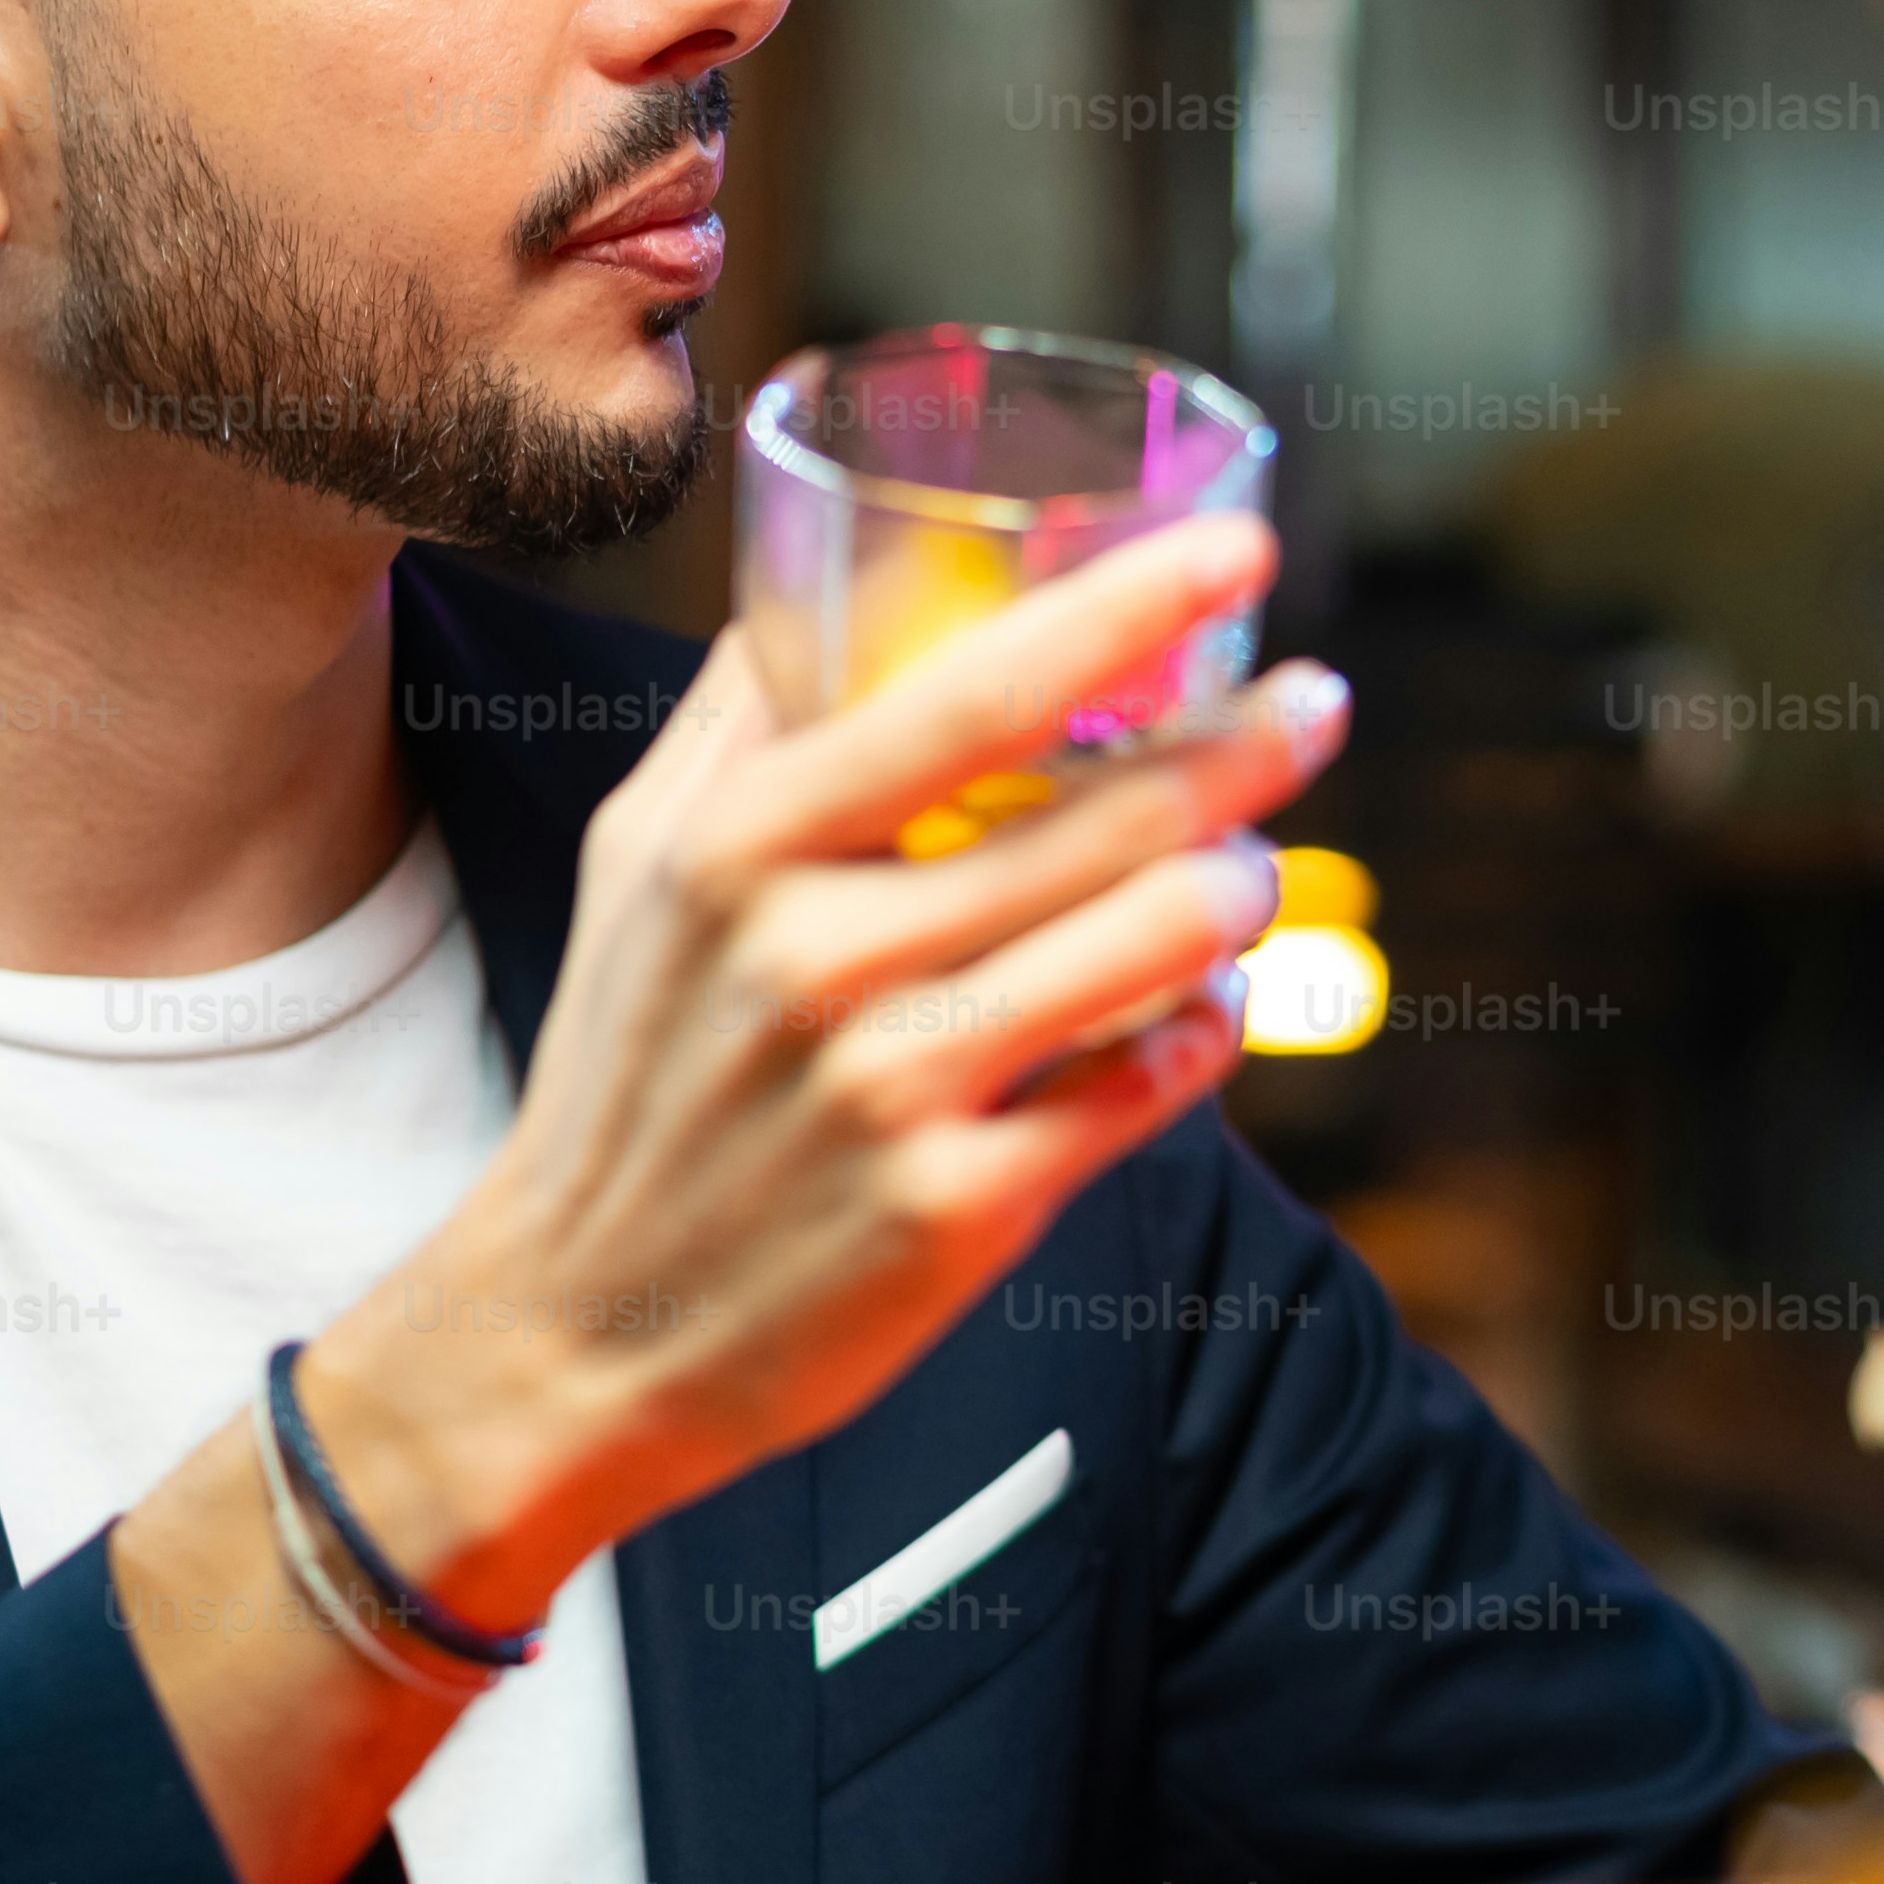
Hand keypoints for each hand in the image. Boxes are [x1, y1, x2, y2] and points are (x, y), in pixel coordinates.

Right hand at [329, 515, 1342, 1619]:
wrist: (570, 1333)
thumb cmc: (626, 1071)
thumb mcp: (636, 867)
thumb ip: (739, 717)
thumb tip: (828, 567)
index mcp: (741, 847)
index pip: (976, 691)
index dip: (1130, 608)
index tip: (1241, 550)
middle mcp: (819, 958)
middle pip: (1106, 818)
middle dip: (1248, 745)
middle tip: (1312, 706)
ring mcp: (896, 1092)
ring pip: (1154, 948)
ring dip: (1236, 892)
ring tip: (1249, 868)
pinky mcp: (958, 1212)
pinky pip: (1145, 1088)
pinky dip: (1202, 1032)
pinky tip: (1206, 1006)